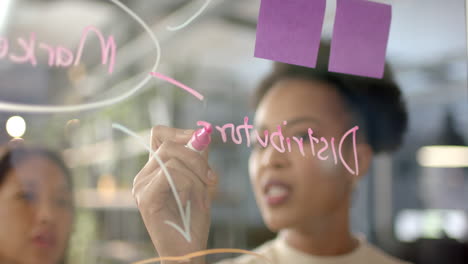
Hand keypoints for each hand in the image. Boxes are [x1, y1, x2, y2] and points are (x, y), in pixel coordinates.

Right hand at [133, 125, 217, 262]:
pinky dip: (187, 186)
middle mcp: (144, 175)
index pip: (160, 133)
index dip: (182, 133)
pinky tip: (188, 202)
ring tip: (201, 198)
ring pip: (172, 158)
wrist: (188, 251)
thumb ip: (200, 158)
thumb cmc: (193, 220)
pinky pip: (171, 174)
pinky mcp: (145, 197)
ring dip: (196, 177)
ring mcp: (141, 185)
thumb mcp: (201, 182)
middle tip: (210, 179)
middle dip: (197, 158)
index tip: (203, 146)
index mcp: (155, 169)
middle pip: (169, 143)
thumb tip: (204, 132)